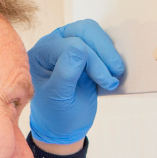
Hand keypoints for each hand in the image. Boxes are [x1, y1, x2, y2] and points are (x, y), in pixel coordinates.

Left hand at [28, 20, 125, 145]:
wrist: (63, 126)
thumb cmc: (57, 114)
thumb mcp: (59, 99)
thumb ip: (66, 73)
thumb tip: (79, 48)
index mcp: (40, 55)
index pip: (70, 45)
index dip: (92, 60)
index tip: (106, 81)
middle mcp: (52, 45)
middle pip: (82, 31)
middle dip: (103, 51)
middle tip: (116, 72)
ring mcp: (67, 45)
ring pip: (92, 32)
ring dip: (108, 51)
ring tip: (116, 74)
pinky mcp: (82, 50)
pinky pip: (98, 41)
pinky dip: (109, 52)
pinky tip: (112, 71)